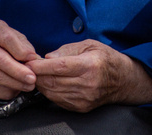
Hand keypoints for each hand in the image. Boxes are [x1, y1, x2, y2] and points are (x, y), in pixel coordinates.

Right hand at [0, 20, 39, 99]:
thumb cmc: (3, 44)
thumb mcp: (15, 38)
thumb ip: (25, 47)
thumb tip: (34, 60)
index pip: (6, 38)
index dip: (20, 50)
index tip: (33, 59)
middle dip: (17, 71)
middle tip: (32, 78)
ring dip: (13, 83)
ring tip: (28, 86)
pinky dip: (3, 92)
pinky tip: (15, 91)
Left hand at [29, 40, 151, 111]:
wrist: (123, 80)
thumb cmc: (106, 58)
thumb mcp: (89, 45)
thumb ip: (67, 50)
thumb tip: (47, 57)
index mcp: (90, 65)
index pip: (59, 67)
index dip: (41, 66)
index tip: (29, 62)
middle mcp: (87, 84)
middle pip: (53, 82)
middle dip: (37, 75)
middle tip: (28, 68)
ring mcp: (84, 98)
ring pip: (53, 93)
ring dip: (41, 84)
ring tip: (37, 75)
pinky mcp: (81, 107)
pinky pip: (58, 101)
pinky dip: (49, 92)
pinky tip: (49, 84)